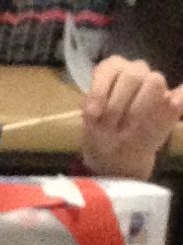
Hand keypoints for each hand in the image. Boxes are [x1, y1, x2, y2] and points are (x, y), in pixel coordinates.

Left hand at [79, 55, 178, 180]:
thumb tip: (92, 112)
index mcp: (112, 70)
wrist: (117, 156)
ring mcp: (154, 85)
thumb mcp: (90, 126)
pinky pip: (180, 94)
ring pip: (154, 81)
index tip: (92, 116)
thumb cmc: (101, 134)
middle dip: (117, 104)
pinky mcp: (170, 102)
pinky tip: (174, 105)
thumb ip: (92, 114)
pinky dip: (179, 98)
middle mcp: (134, 71)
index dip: (100, 92)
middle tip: (108, 128)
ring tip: (125, 130)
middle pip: (132, 75)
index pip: (110, 68)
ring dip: (138, 107)